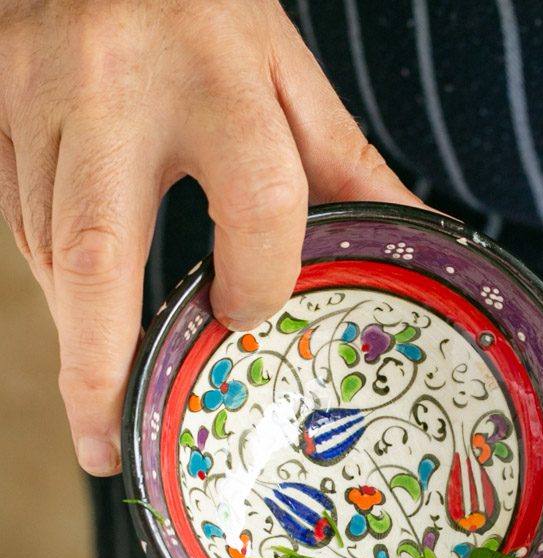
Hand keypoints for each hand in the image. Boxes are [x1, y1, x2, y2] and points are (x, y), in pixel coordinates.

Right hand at [0, 0, 423, 475]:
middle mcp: (116, 89)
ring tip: (101, 409)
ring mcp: (39, 97)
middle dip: (98, 364)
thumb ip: (344, 161)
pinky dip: (51, 280)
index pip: (255, 199)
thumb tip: (419, 237)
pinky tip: (82, 317)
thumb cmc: (200, 4)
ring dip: (78, 334)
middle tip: (105, 446)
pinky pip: (14, 217)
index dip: (260, 277)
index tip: (247, 312)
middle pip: (99, 253)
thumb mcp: (286, 70)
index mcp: (216, 74)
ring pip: (49, 248)